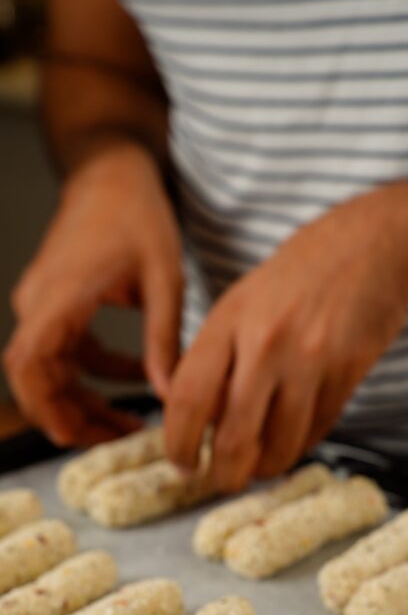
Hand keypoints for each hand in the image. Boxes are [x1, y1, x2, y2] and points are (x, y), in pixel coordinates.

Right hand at [3, 143, 182, 445]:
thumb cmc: (137, 214)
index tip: (74, 434)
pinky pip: (68, 353)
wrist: (113, 174)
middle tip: (117, 440)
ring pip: (52, 371)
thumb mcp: (165, 279)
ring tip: (131, 424)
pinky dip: (96, 374)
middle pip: (38, 378)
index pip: (30, 362)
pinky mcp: (57, 306)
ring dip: (86, 400)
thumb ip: (164, 339)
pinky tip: (137, 382)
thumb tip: (170, 394)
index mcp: (61, 295)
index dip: (45, 405)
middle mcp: (41, 303)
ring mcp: (45, 305)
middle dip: (72, 415)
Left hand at [166, 186, 407, 490]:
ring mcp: (310, 359)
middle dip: (225, 473)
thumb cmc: (299, 276)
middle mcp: (265, 341)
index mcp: (228, 321)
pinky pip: (317, 429)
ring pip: (280, 443)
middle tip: (222, 481)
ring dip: (266, 467)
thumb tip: (194, 419)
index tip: (181, 463)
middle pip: (234, 435)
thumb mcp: (242, 302)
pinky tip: (291, 440)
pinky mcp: (348, 372)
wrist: (370, 244)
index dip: (178, 442)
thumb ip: (216, 357)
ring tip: (259, 467)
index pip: (187, 397)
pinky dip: (300, 445)